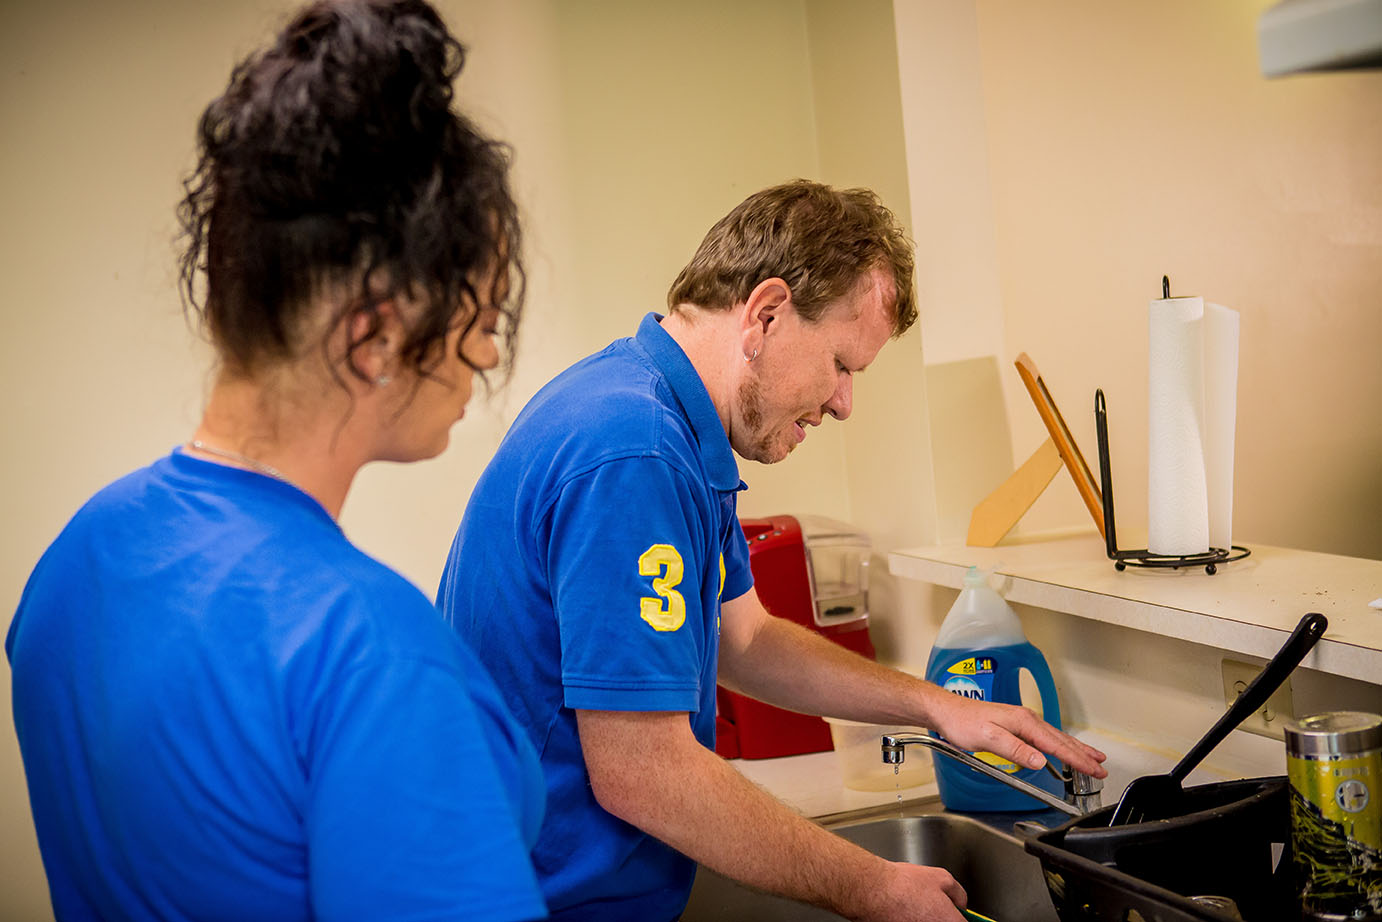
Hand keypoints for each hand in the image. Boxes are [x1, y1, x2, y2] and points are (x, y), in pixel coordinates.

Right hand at [848, 861, 966, 921]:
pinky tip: (906, 911)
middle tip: (936, 907)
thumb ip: (958, 893)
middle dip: (943, 917)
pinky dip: (912, 919)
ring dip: (927, 918)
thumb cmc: (903, 885)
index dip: (961, 917)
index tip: (958, 914)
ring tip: (918, 907)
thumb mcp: (942, 877)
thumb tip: (959, 902)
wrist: (873, 891)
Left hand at [925, 689, 1106, 776]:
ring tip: (1092, 758)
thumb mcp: (988, 739)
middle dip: (1083, 754)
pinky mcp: (1014, 726)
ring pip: (1055, 737)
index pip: (1056, 745)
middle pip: (1061, 740)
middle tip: (1102, 767)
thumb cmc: (962, 723)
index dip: (1077, 759)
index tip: (1094, 769)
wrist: (945, 711)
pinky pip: (1044, 737)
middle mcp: (1026, 719)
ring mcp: (1021, 722)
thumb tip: (1040, 761)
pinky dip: (1059, 745)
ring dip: (1075, 749)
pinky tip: (1061, 750)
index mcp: (1023, 722)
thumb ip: (1014, 751)